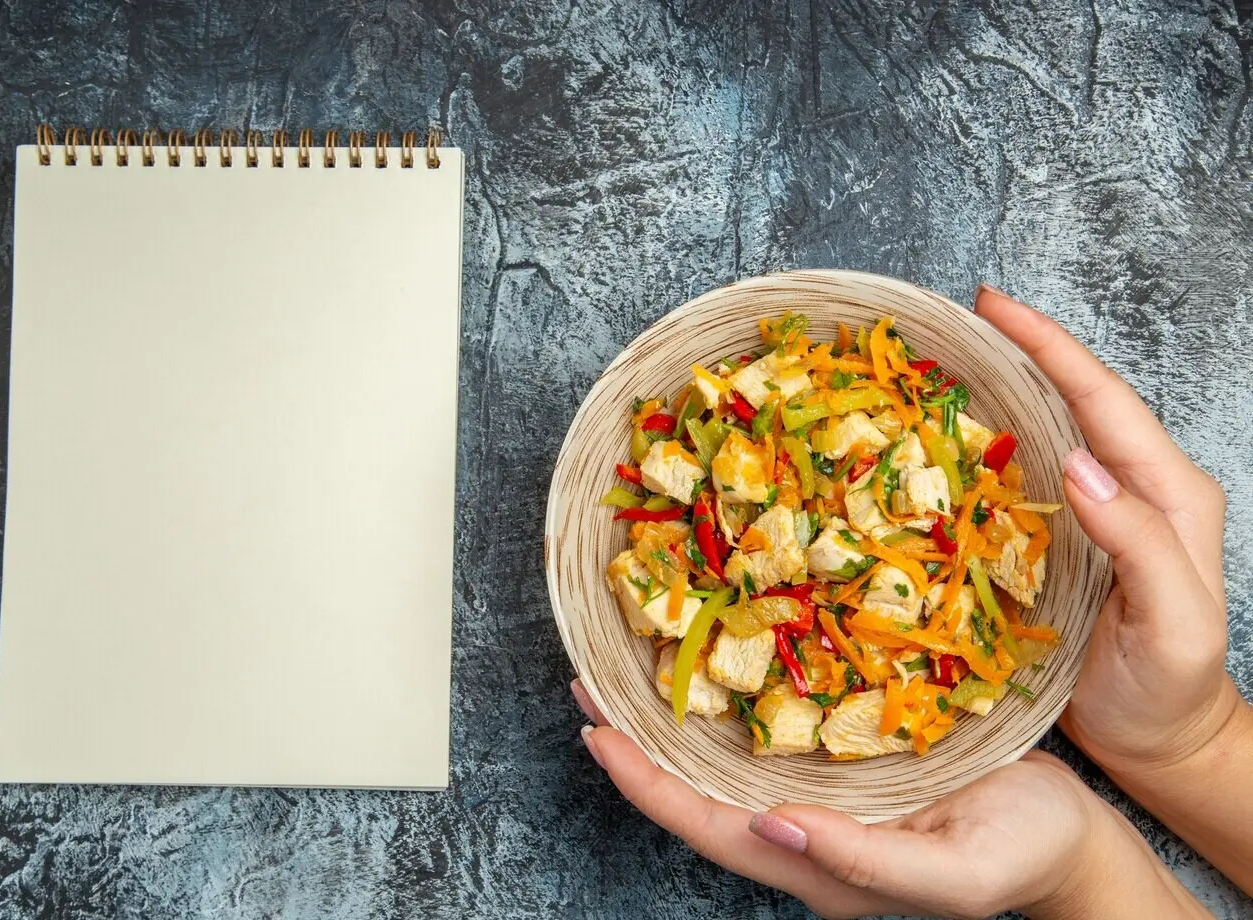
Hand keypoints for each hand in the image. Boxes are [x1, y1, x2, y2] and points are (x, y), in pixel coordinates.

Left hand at [572, 681, 1202, 919]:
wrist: (1071, 834)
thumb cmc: (1024, 853)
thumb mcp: (955, 873)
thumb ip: (866, 863)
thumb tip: (774, 825)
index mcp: (819, 863)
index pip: (708, 826)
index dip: (646, 785)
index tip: (596, 734)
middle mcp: (803, 826)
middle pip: (698, 790)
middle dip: (639, 742)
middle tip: (588, 684)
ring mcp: (821, 790)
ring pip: (724, 757)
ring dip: (673, 716)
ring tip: (625, 666)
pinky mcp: (846, 754)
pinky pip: (769, 727)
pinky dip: (730, 693)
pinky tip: (717, 653)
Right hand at [972, 285, 1240, 772]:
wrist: (1160, 742)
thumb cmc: (1169, 690)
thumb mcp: (1174, 624)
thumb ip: (1140, 542)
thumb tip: (1077, 464)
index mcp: (1168, 494)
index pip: (1105, 402)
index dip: (1051, 348)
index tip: (996, 307)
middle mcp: (1132, 490)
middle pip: (1076, 400)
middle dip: (1023, 350)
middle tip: (961, 317)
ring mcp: (1094, 514)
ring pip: (1048, 432)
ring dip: (1001, 390)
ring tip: (948, 359)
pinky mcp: (1061, 540)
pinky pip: (1022, 477)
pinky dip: (986, 446)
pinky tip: (948, 438)